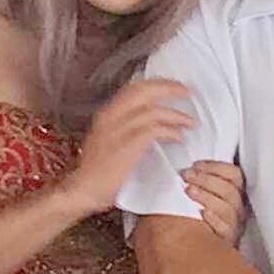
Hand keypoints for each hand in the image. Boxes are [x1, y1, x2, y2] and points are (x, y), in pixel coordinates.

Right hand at [74, 78, 194, 213]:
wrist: (83, 189)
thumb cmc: (97, 170)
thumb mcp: (109, 139)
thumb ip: (126, 126)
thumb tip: (153, 120)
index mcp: (107, 114)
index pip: (134, 88)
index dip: (158, 84)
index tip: (175, 85)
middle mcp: (110, 117)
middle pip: (144, 92)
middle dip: (169, 88)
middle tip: (187, 92)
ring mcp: (117, 130)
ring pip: (152, 111)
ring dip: (176, 115)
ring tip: (190, 122)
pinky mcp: (126, 146)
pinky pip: (153, 131)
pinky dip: (170, 132)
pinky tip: (178, 137)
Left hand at [182, 156, 249, 244]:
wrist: (193, 248)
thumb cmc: (195, 216)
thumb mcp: (201, 194)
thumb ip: (199, 180)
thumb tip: (187, 168)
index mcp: (235, 193)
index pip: (234, 175)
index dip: (216, 167)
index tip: (196, 165)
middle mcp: (238, 209)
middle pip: (229, 190)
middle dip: (206, 179)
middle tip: (187, 175)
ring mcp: (234, 226)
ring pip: (227, 208)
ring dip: (206, 196)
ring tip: (188, 191)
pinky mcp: (227, 241)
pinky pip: (225, 230)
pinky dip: (213, 219)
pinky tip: (200, 213)